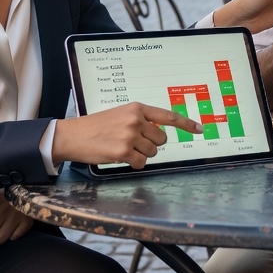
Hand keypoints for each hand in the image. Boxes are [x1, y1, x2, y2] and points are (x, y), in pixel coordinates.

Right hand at [54, 103, 200, 168]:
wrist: (72, 135)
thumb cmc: (96, 126)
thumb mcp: (120, 114)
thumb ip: (140, 120)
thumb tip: (159, 132)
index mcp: (137, 108)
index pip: (168, 116)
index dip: (186, 124)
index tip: (199, 129)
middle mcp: (136, 120)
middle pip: (161, 140)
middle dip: (150, 144)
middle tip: (132, 142)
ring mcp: (130, 136)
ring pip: (152, 153)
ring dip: (140, 154)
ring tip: (122, 147)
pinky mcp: (123, 152)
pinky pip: (141, 163)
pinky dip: (133, 163)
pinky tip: (119, 156)